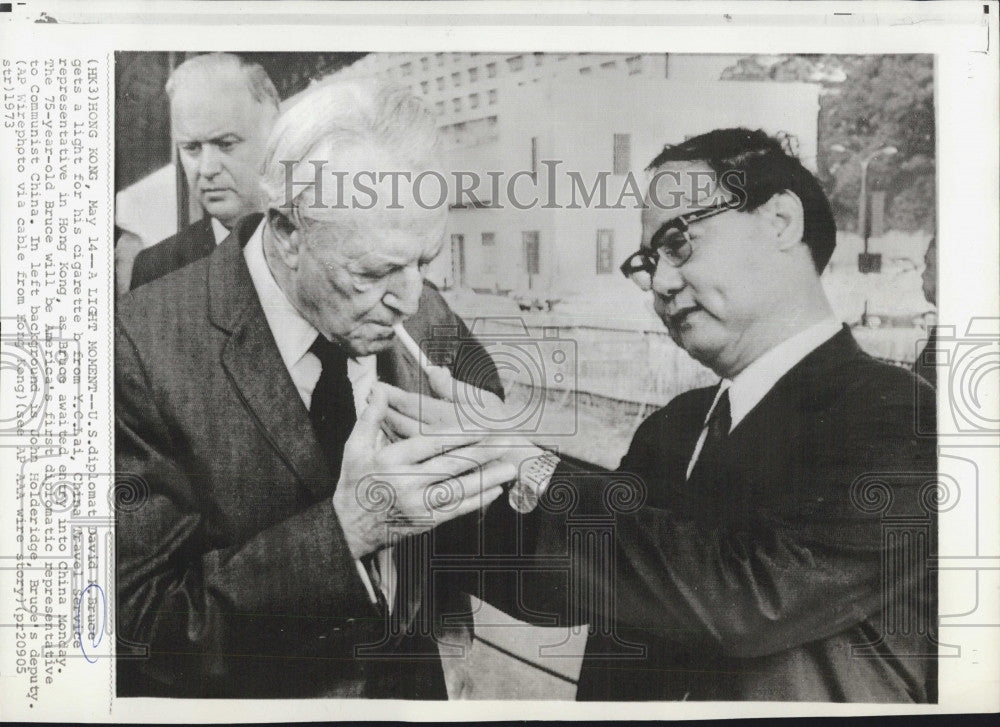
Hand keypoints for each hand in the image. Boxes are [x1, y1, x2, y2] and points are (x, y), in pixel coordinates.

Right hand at [333, 384, 514, 558]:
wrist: (349, 528)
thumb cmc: (355, 482)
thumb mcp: (355, 448)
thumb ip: (371, 418)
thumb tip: (378, 389)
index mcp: (390, 460)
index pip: (431, 443)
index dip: (459, 434)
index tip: (481, 425)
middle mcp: (405, 483)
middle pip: (450, 465)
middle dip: (481, 453)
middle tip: (506, 441)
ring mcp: (417, 505)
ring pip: (458, 488)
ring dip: (486, 477)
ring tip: (510, 467)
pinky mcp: (425, 522)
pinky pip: (456, 510)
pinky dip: (477, 500)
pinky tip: (495, 490)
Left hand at [381, 368, 547, 477]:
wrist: (517, 462)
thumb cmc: (502, 426)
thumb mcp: (482, 401)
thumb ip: (453, 388)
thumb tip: (433, 370)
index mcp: (449, 418)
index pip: (412, 404)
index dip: (392, 394)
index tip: (377, 385)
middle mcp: (440, 440)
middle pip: (402, 424)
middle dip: (383, 410)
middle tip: (368, 398)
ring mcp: (438, 460)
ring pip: (405, 444)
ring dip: (387, 429)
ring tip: (375, 417)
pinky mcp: (438, 473)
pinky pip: (413, 460)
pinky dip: (400, 450)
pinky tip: (392, 443)